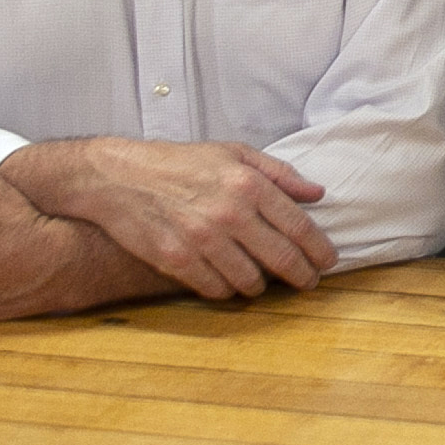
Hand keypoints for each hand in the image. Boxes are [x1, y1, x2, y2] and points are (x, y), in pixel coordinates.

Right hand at [0, 138, 332, 299]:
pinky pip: (215, 290)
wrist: (116, 177)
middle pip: (281, 259)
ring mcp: (202, 239)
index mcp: (248, 185)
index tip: (328, 262)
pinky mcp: (176, 260)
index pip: (299, 227)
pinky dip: (226, 290)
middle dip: (302, 276)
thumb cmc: (179, 163)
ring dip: (260, 286)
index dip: (319, 250)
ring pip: (249, 281)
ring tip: (262, 281)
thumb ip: (279, 173)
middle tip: (308, 282)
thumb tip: (317, 193)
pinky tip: (228, 282)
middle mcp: (229, 213)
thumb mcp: (233, 153)